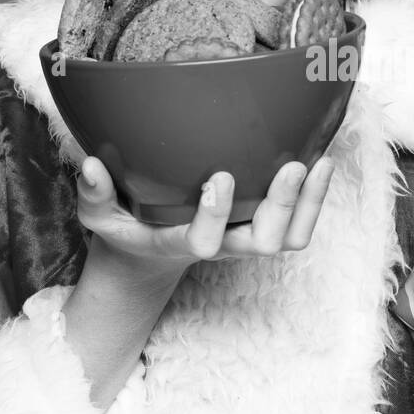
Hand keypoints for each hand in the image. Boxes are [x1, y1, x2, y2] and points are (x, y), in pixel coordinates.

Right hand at [76, 155, 336, 272]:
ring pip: (288, 238)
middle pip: (261, 244)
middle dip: (281, 207)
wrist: (151, 252)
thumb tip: (90, 165)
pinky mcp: (261, 227)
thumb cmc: (127, 227)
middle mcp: (220, 246)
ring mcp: (244, 238)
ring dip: (308, 204)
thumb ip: (94, 194)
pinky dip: (316, 199)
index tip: (219, 176)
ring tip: (319, 162)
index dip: (215, 216)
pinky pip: (298, 226)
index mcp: (179, 243)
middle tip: (291, 167)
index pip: (201, 243)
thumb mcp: (99, 216)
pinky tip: (324, 161)